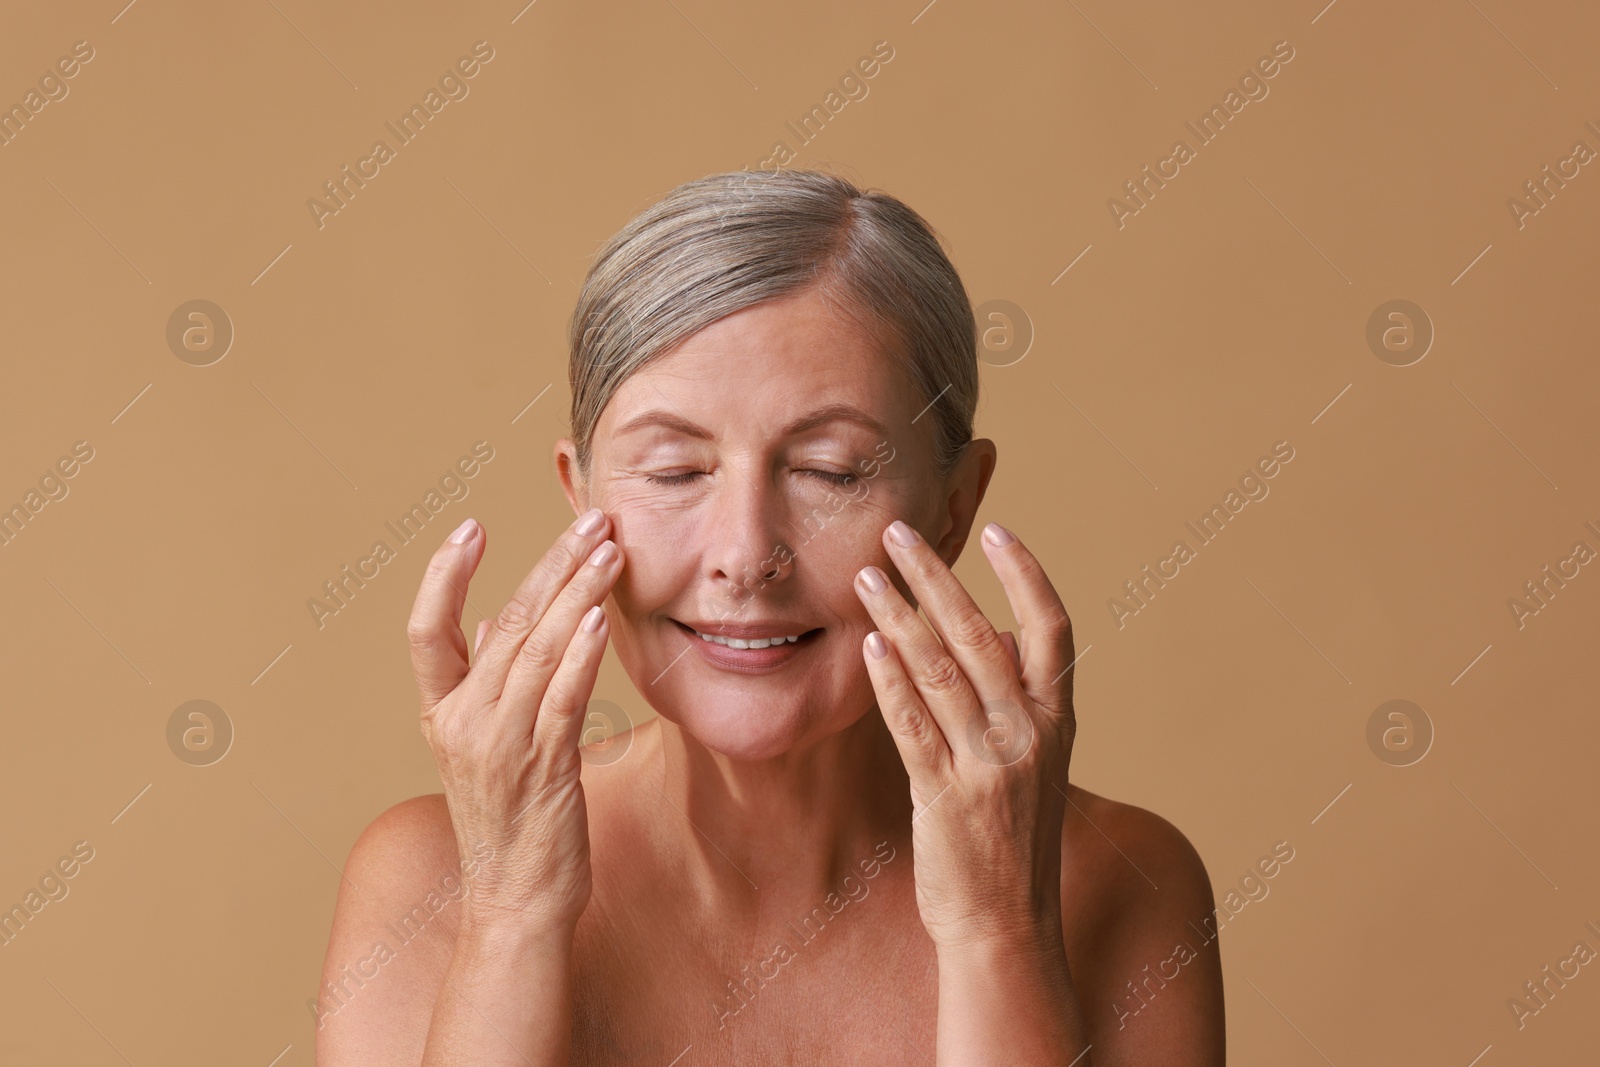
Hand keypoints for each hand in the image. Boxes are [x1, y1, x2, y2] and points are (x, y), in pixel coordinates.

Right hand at [406, 508, 621, 937]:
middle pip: (503, 624)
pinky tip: (599, 619)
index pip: (426, 632)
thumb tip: (497, 622)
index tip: (469, 528)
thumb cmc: (509, 824)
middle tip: (588, 520)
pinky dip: (580, 654)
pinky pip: (562, 698)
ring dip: (577, 594)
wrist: (514, 904)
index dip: (444, 577)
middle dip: (550, 565)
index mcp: (442, 714)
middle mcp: (462, 723)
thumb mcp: (484, 749)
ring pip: (537, 649)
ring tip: (608, 550)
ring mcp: (500, 745)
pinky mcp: (543, 766)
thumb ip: (487, 684)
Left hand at [853, 519, 1076, 951]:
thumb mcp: (1035, 764)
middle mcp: (1031, 736)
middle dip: (937, 577)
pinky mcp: (946, 797)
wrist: (1006, 924)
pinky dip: (890, 680)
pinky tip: (869, 645)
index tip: (996, 529)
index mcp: (1059, 722)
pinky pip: (913, 724)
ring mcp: (990, 766)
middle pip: (982, 634)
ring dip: (900, 616)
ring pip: (941, 670)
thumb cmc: (1013, 838)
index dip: (1026, 575)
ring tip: (868, 576)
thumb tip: (998, 635)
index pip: (1053, 628)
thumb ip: (1020, 700)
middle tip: (898, 531)